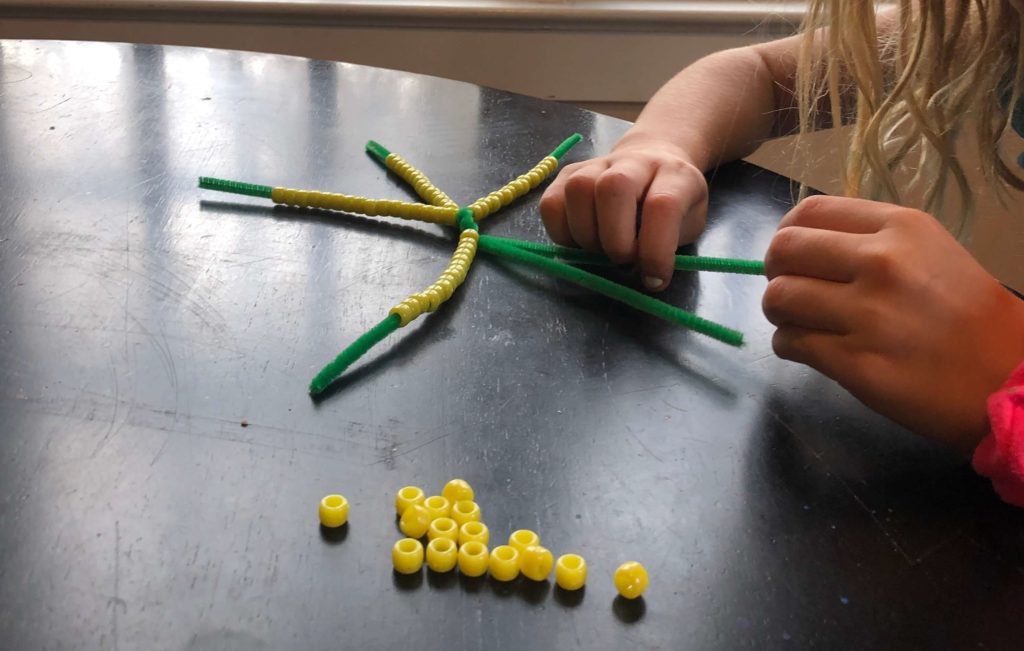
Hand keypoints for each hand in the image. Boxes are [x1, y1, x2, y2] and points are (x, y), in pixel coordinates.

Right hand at [539, 138, 708, 290]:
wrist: (653, 159)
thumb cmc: (674, 202)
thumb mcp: (688, 224)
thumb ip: (669, 247)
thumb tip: (643, 276)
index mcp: (674, 174)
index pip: (663, 205)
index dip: (656, 250)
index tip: (654, 279)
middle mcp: (634, 161)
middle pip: (613, 188)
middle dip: (615, 240)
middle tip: (623, 261)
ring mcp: (597, 163)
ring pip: (578, 190)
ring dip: (585, 234)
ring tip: (600, 249)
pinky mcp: (568, 173)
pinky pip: (551, 203)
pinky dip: (560, 232)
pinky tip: (580, 242)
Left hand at [763, 195, 1023, 451]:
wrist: (1008, 378)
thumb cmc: (968, 315)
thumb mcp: (928, 252)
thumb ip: (867, 242)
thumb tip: (803, 246)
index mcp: (899, 227)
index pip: (808, 213)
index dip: (787, 234)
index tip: (793, 256)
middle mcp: (879, 263)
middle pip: (783, 251)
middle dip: (775, 273)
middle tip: (791, 292)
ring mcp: (866, 314)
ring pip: (778, 298)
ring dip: (779, 314)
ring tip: (801, 323)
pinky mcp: (855, 362)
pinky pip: (790, 343)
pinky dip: (789, 346)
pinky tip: (811, 350)